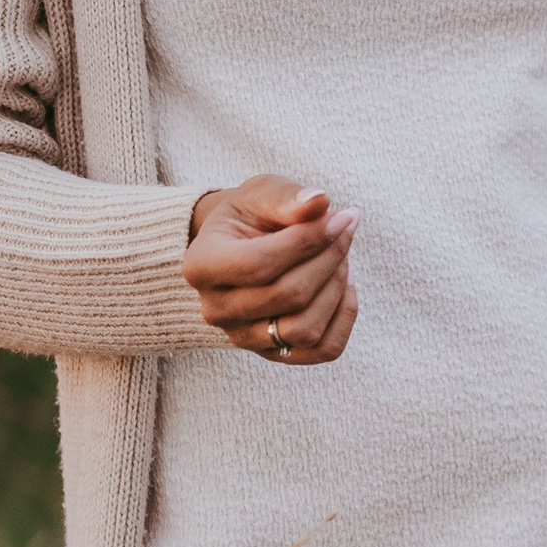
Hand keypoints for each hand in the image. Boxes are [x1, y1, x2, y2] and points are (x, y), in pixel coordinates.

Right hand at [183, 176, 360, 364]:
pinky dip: (344, 316)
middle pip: (288, 296)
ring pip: (306, 328)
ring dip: (337, 287)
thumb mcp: (261, 193)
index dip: (307, 241)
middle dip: (328, 258)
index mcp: (201, 266)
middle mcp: (216, 310)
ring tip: (342, 256)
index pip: (258, 265)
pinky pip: (324, 349)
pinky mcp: (274, 353)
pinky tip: (345, 284)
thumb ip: (285, 197)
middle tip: (345, 229)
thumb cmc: (251, 215)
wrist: (242, 245)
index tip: (341, 217)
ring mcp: (243, 338)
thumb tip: (319, 202)